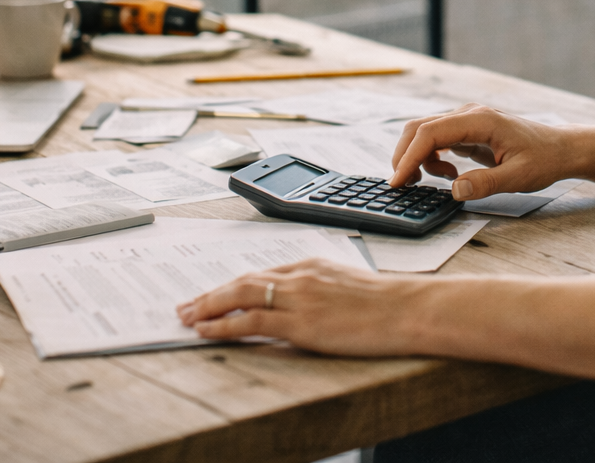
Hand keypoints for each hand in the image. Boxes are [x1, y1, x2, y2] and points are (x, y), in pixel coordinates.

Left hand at [176, 258, 421, 354]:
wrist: (408, 309)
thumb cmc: (387, 303)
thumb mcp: (348, 286)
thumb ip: (321, 289)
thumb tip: (304, 304)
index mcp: (311, 265)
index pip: (261, 273)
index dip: (232, 285)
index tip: (214, 294)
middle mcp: (300, 276)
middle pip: (243, 280)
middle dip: (211, 294)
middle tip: (186, 305)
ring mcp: (299, 298)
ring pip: (241, 296)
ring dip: (208, 306)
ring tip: (186, 317)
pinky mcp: (300, 323)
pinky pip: (251, 322)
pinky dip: (223, 325)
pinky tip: (206, 330)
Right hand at [390, 103, 574, 199]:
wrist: (560, 149)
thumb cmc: (544, 159)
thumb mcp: (519, 177)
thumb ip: (486, 183)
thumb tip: (455, 190)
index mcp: (480, 120)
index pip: (431, 132)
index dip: (410, 156)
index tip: (399, 181)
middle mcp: (469, 114)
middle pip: (420, 128)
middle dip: (405, 155)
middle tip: (403, 185)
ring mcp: (466, 121)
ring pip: (425, 133)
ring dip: (418, 158)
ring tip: (432, 181)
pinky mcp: (467, 130)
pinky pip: (437, 140)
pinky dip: (432, 158)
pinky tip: (449, 174)